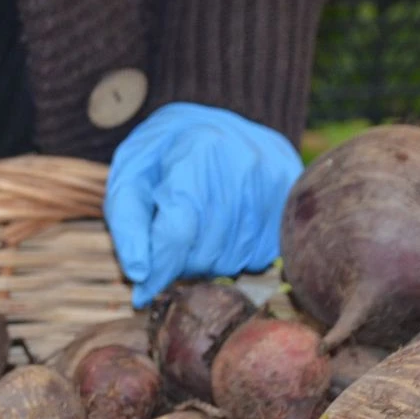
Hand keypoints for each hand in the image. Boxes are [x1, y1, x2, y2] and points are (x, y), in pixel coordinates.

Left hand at [104, 102, 304, 307]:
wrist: (215, 125)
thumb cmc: (164, 155)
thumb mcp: (131, 178)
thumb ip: (128, 224)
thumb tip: (140, 275)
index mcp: (197, 151)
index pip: (178, 231)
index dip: (158, 269)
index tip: (142, 292)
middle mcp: (243, 164)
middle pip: (205, 252)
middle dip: (180, 260)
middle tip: (172, 239)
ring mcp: (274, 180)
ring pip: (233, 260)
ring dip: (208, 260)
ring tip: (198, 229)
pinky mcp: (291, 196)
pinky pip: (260, 256)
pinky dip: (235, 254)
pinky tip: (224, 229)